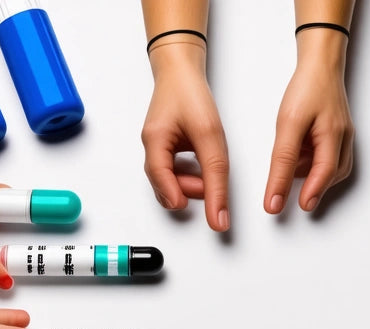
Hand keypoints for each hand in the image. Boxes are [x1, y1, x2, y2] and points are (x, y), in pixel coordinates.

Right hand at [141, 43, 229, 230]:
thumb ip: (215, 176)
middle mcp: (151, 146)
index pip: (163, 179)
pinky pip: (175, 170)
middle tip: (211, 180)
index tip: (202, 216)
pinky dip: (191, 172)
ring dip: (191, 182)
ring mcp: (156, 147)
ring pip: (171, 180)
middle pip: (165, 184)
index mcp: (154, 141)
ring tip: (208, 169)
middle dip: (190, 188)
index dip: (180, 198)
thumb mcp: (210, 135)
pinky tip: (202, 163)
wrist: (181, 70)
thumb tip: (218, 214)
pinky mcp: (165, 146)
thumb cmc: (191, 95)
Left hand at [265, 31, 354, 213]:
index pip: (321, 174)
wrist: (321, 65)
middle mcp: (344, 140)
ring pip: (332, 169)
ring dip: (313, 173)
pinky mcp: (340, 134)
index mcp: (334, 137)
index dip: (309, 194)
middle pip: (330, 175)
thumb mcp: (288, 124)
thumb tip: (276, 194)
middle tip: (292, 195)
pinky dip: (316, 162)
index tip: (295, 208)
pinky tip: (303, 155)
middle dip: (312, 185)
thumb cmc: (307, 88)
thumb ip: (282, 162)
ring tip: (293, 168)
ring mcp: (345, 138)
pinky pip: (331, 157)